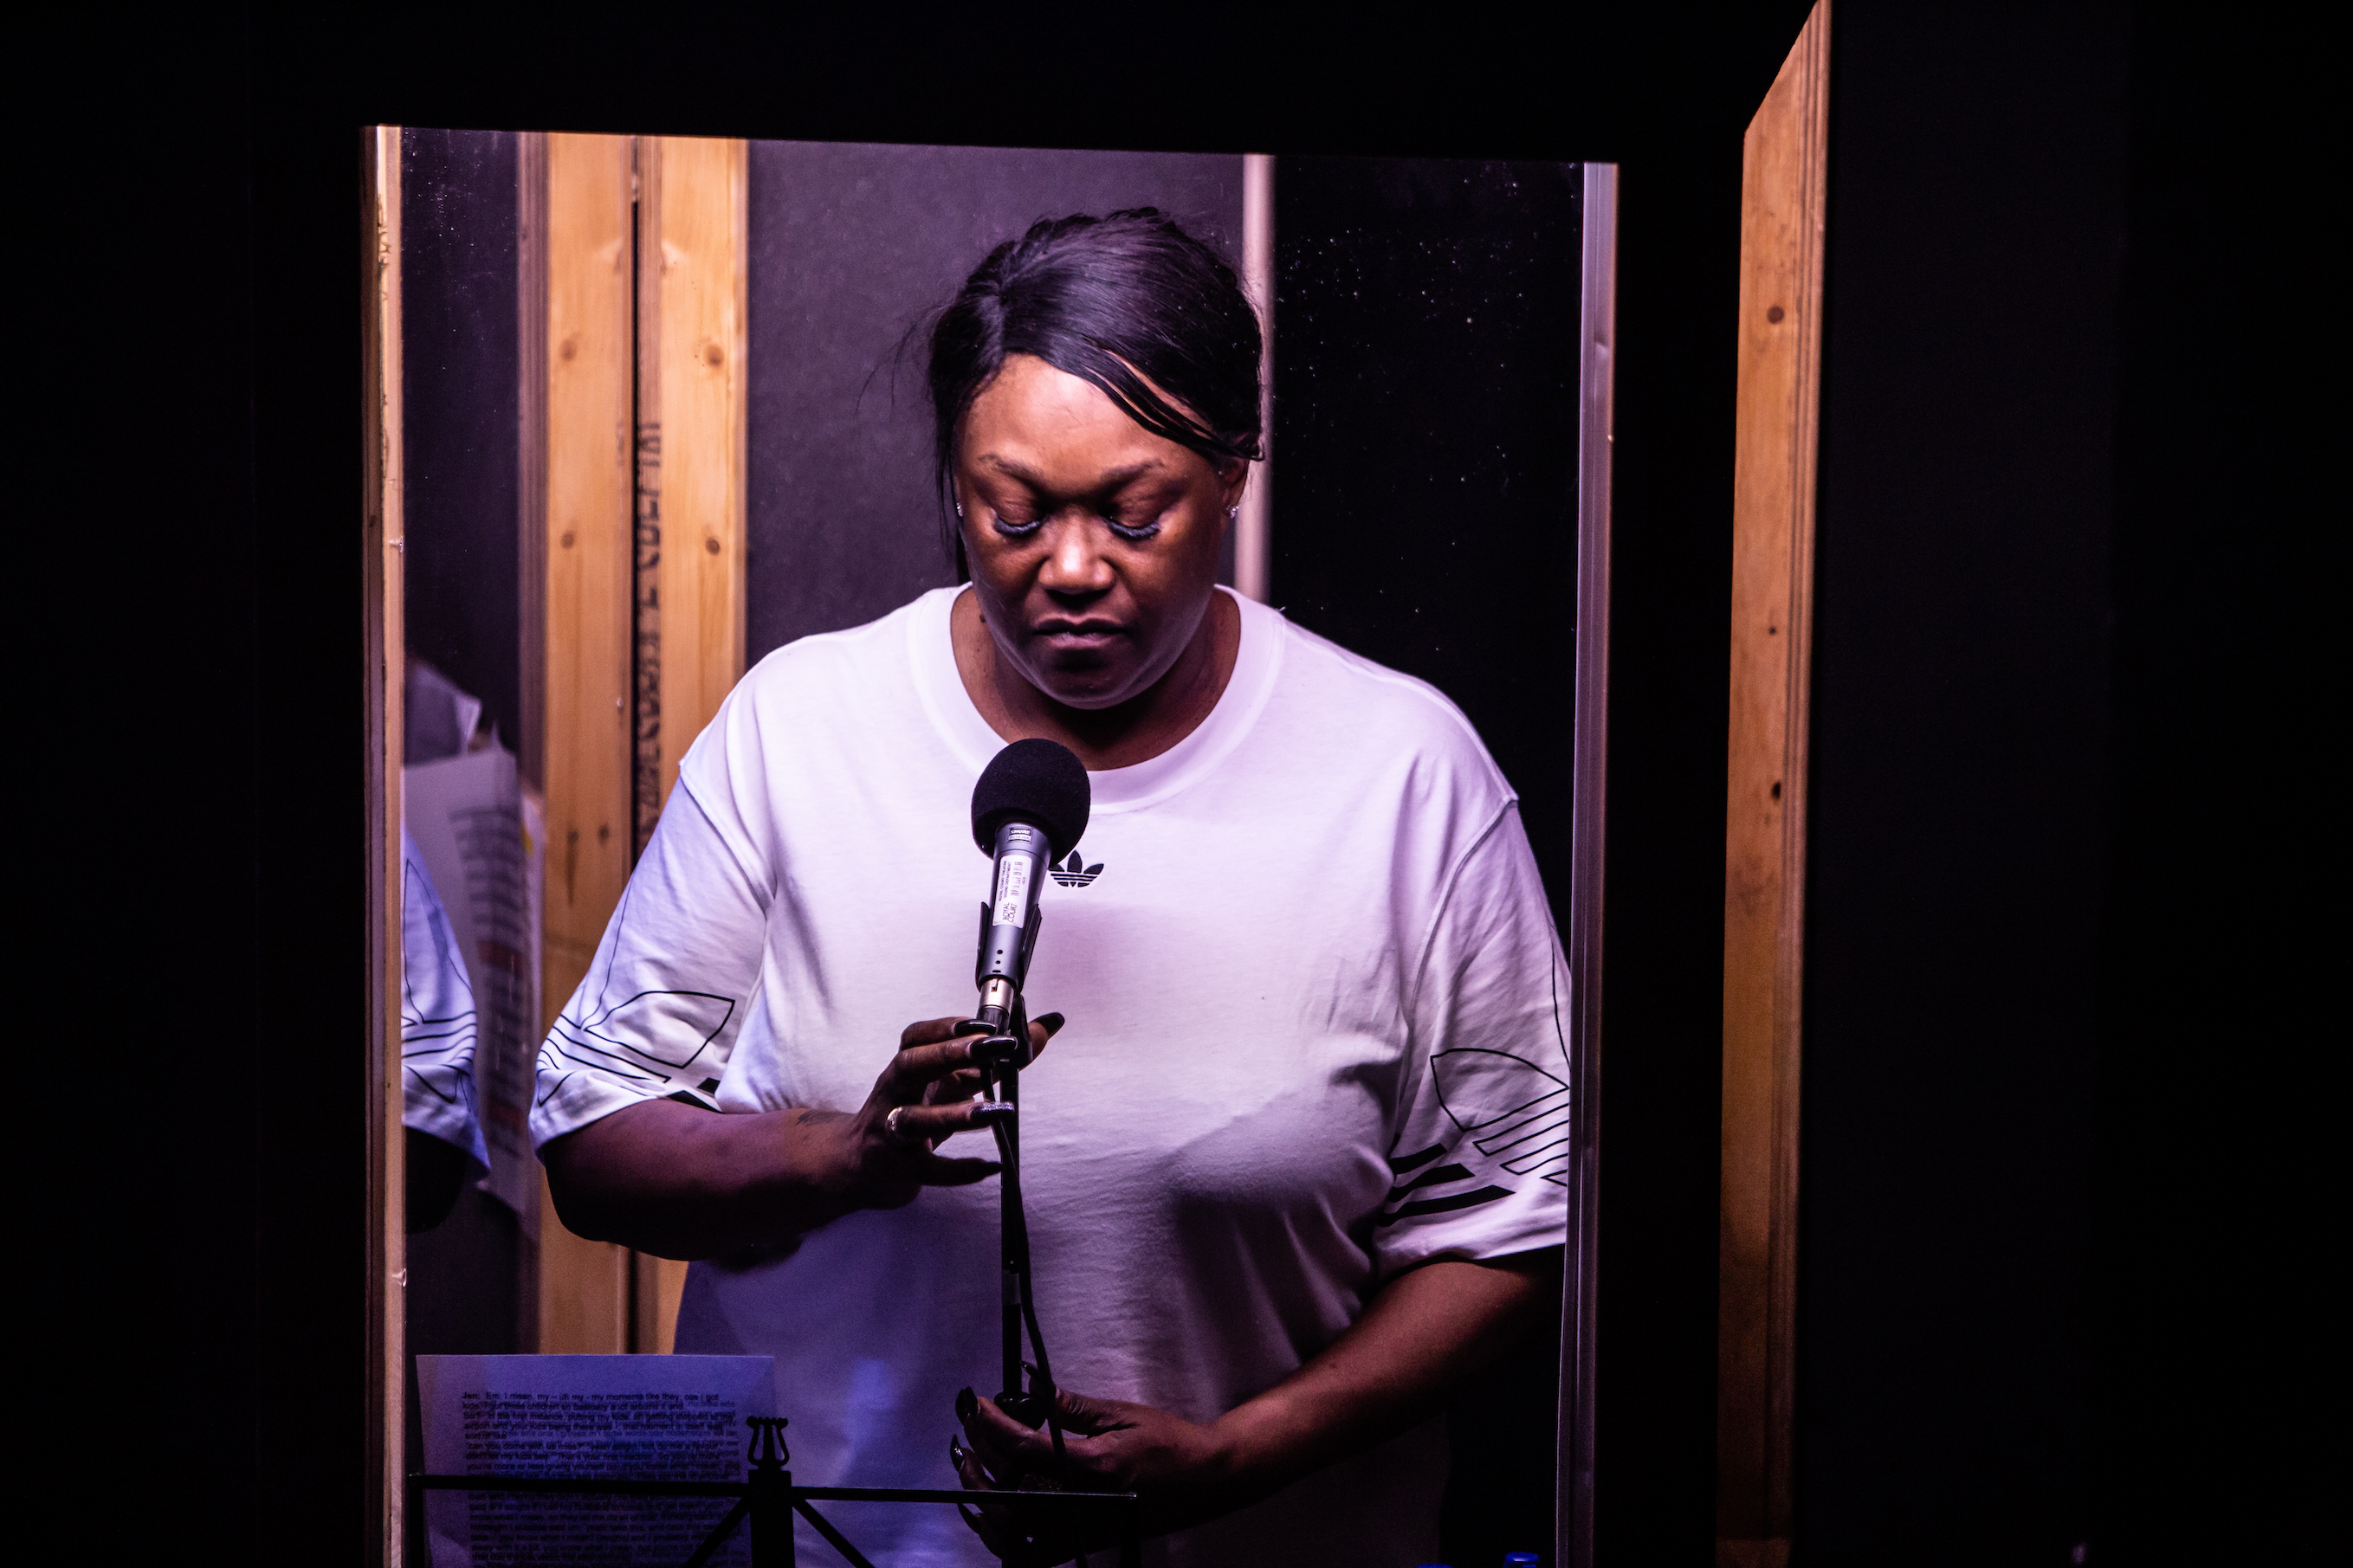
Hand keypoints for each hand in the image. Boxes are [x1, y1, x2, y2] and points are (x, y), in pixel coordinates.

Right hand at [801, 1012, 1064, 1213]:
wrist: (862, 1163)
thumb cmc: (915, 1111)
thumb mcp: (951, 1082)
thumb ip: (997, 1058)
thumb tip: (1046, 1026)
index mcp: (906, 1068)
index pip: (916, 1037)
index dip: (947, 1026)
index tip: (984, 1022)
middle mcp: (894, 1093)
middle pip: (911, 1065)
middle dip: (949, 1054)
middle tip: (991, 1047)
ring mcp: (891, 1130)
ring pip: (914, 1119)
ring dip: (955, 1114)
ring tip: (997, 1111)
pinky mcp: (898, 1167)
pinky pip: (928, 1169)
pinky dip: (959, 1169)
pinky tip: (991, 1166)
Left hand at [952, 1385, 1240, 1564]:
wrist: (1204, 1480)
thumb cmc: (1169, 1444)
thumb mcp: (1120, 1414)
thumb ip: (1070, 1405)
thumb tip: (1032, 1387)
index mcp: (1092, 1466)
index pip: (1026, 1448)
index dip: (994, 1426)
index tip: (977, 1407)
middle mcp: (1084, 1503)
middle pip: (1011, 1487)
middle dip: (980, 1456)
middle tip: (969, 1431)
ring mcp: (1082, 1529)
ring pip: (1013, 1529)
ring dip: (983, 1499)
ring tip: (971, 1470)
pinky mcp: (1084, 1542)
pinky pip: (1033, 1556)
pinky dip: (1006, 1541)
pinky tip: (992, 1518)